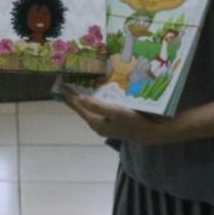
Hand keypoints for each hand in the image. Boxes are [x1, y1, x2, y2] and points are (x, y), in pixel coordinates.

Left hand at [62, 88, 178, 145]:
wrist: (153, 133)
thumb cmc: (134, 122)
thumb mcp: (115, 112)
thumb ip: (96, 106)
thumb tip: (78, 98)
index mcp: (95, 122)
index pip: (77, 106)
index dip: (69, 95)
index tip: (60, 83)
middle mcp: (98, 125)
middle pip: (82, 108)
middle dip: (75, 95)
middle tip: (69, 81)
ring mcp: (105, 125)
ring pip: (90, 109)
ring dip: (86, 97)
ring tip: (81, 84)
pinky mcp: (113, 123)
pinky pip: (99, 109)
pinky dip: (96, 100)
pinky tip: (99, 94)